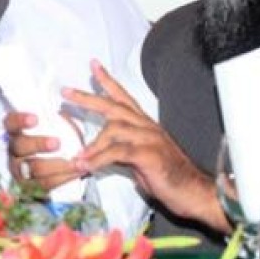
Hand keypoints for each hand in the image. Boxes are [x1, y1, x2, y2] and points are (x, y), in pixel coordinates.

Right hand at [3, 111, 80, 191]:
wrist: (51, 170)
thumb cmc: (51, 141)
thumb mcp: (52, 127)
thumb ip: (57, 119)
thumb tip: (72, 104)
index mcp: (17, 132)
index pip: (11, 123)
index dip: (20, 120)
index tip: (35, 118)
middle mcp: (15, 151)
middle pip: (20, 146)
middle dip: (38, 144)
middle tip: (57, 142)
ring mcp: (21, 171)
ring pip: (34, 169)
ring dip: (58, 165)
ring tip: (77, 162)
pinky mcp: (32, 187)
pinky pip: (47, 183)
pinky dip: (65, 177)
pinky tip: (78, 171)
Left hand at [68, 59, 228, 232]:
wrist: (193, 192)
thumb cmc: (167, 177)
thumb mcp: (138, 160)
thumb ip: (119, 150)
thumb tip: (97, 151)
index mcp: (144, 125)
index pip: (123, 97)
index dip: (107, 81)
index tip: (93, 65)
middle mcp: (146, 127)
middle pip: (114, 106)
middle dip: (88, 98)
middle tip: (66, 92)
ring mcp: (149, 139)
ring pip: (114, 130)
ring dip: (92, 145)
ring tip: (77, 157)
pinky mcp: (149, 155)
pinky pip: (118, 152)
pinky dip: (99, 159)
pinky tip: (87, 166)